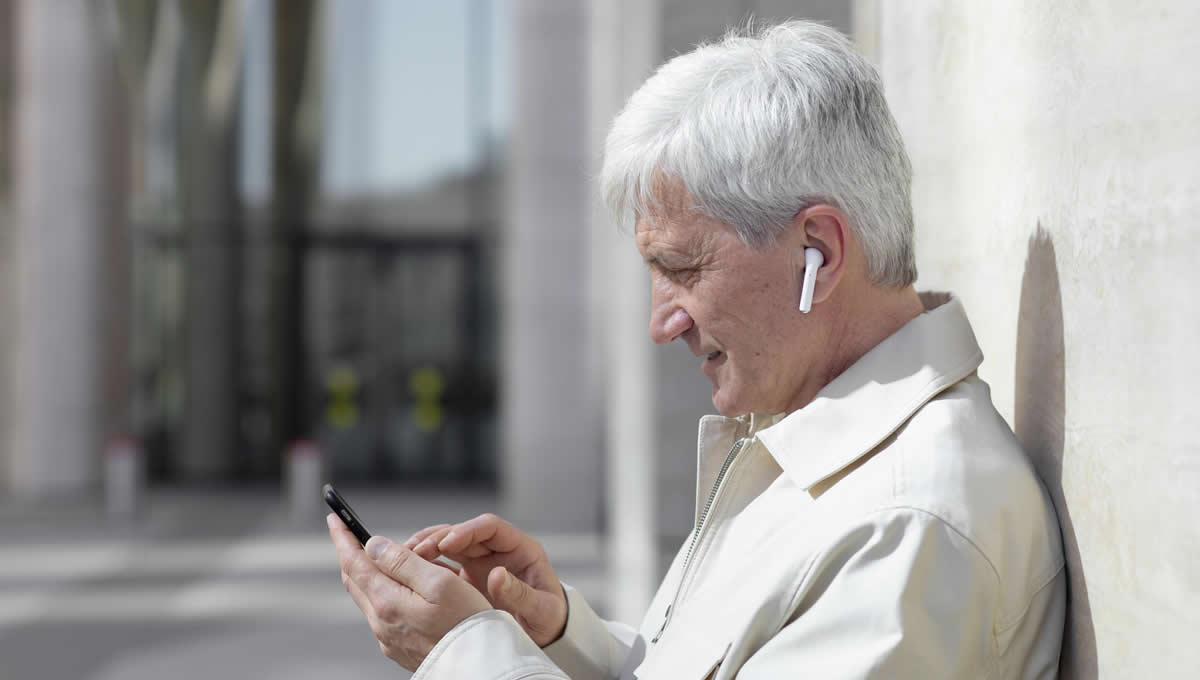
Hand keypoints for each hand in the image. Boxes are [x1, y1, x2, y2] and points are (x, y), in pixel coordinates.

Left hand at [327, 513, 490, 670]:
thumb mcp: (440, 582)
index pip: (354, 562)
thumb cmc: (467, 624)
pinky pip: (384, 613)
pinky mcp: (400, 647)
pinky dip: (387, 592)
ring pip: (370, 597)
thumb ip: (403, 561)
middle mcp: (382, 622)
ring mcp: (389, 638)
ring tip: (390, 558)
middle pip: (356, 580)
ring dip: (372, 573)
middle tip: (351, 533)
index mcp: (388, 602)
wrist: (480, 665)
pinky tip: (406, 589)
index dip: (343, 538)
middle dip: (353, 554)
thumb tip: (373, 545)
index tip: (334, 518)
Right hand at [405, 513, 567, 646]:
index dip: (467, 530)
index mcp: (519, 548)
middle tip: (414, 550)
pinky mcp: (465, 577)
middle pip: (462, 532)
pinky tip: (406, 573)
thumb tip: (497, 575)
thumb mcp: (541, 609)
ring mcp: (479, 562)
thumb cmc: (549, 617)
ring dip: (425, 548)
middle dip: (437, 538)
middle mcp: (496, 550)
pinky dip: (424, 566)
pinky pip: (441, 564)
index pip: (489, 526)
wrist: (544, 633)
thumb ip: (520, 593)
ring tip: (402, 558)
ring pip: (447, 545)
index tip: (447, 542)